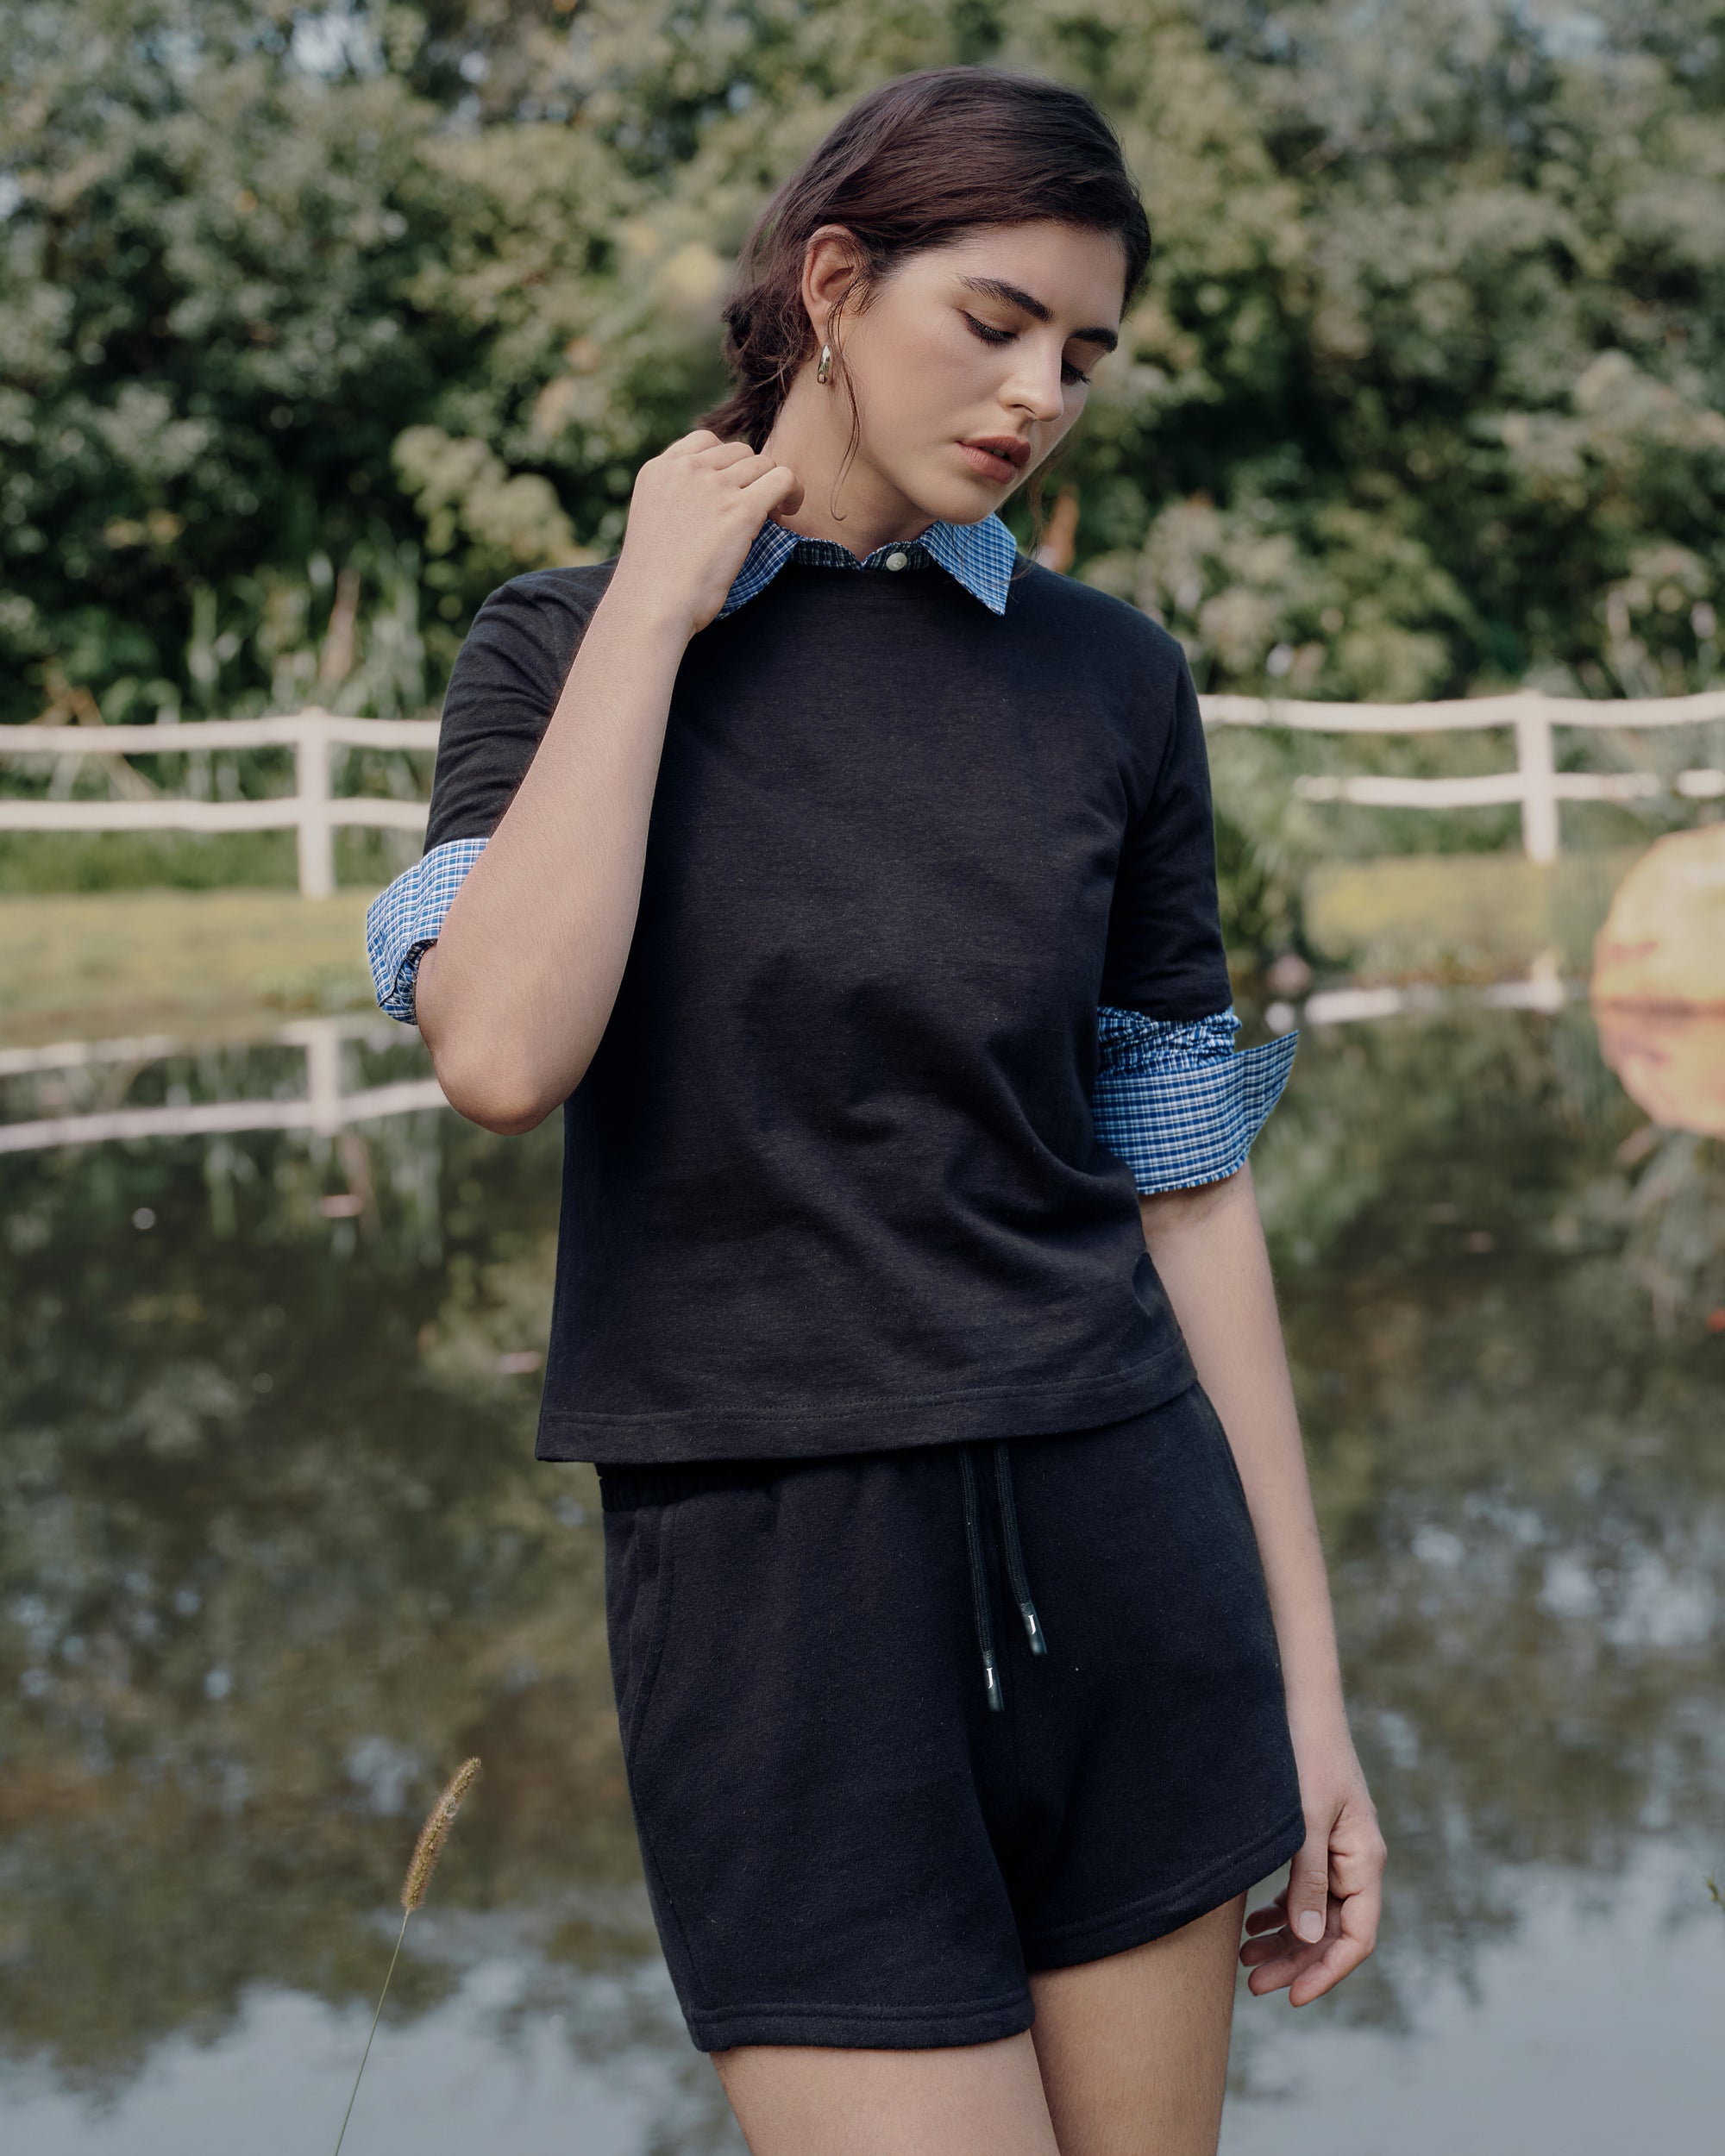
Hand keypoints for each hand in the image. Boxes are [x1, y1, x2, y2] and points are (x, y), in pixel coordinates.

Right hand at [608, 429, 802, 639]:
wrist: (652, 605)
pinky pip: (783, 479)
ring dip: (771, 486)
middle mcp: (685, 470)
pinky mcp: (741, 509)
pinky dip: (793, 491)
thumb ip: (676, 499)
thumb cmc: (653, 581)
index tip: (731, 489)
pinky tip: (789, 510)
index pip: (704, 441)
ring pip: (763, 463)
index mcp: (659, 469)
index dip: (725, 463)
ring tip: (774, 511)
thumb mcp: (653, 521)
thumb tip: (713, 502)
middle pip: (738, 451)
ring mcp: (713, 486)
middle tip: (754, 506)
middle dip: (750, 476)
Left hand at [1240, 1721, 1385, 2005]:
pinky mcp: (1315, 1838)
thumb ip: (1308, 1877)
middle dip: (1297, 1962)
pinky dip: (1280, 1911)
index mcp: (1363, 1859)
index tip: (1292, 1997)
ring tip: (1245, 1962)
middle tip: (1253, 1984)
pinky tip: (1252, 1925)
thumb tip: (1307, 1936)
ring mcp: (1336, 1850)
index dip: (1327, 1971)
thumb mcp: (1305, 1819)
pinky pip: (1303, 1890)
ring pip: (1315, 1914)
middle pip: (1333, 1932)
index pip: (1357, 1936)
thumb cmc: (1305, 1753)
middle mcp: (1355, 1860)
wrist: (1297, 1701)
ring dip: (1285, 1940)